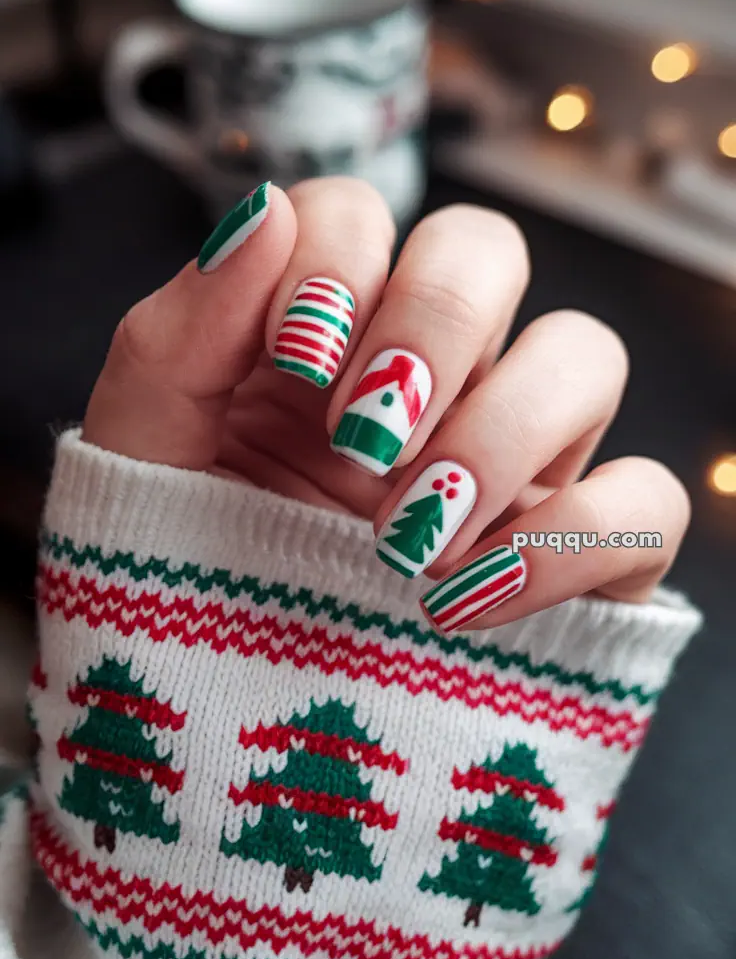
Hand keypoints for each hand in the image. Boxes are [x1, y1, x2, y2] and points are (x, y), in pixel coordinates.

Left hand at [84, 177, 689, 631]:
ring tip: (408, 537)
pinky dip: (570, 539)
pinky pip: (644, 503)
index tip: (296, 362)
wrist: (226, 747)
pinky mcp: (577, 558)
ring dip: (502, 430)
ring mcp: (510, 463)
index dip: (339, 262)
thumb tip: (263, 211)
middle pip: (486, 249)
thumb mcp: (141, 467)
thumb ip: (176, 335)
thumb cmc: (175, 593)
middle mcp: (424, 379)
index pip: (357, 215)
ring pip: (586, 355)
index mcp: (315, 338)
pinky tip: (466, 600)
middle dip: (435, 321)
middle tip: (366, 434)